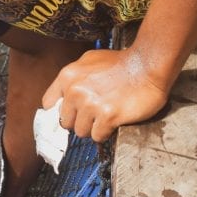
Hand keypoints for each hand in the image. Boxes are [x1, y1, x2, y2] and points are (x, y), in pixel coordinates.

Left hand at [42, 48, 168, 141]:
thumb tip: (63, 96)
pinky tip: (114, 122)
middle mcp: (75, 91)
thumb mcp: (88, 61)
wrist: (148, 64)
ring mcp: (90, 104)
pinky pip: (97, 136)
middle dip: (79, 121)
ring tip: (105, 117)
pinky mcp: (108, 116)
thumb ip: (73, 78)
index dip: (60, 111)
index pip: (48, 104)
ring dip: (93, 128)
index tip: (70, 114)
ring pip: (81, 131)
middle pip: (65, 122)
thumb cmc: (120, 62)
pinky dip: (105, 133)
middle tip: (93, 116)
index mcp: (67, 77)